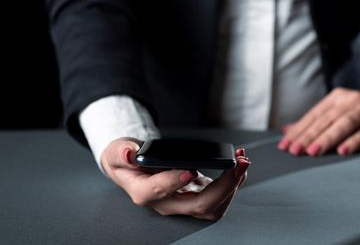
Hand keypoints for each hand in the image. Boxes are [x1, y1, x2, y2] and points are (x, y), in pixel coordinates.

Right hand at [101, 138, 249, 220]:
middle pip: (199, 205)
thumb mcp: (117, 151)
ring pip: (213, 207)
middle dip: (223, 187)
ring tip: (242, 163)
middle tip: (237, 165)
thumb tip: (129, 152)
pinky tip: (238, 164)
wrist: (133, 167)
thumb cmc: (127, 160)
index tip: (191, 170)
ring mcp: (183, 202)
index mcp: (144, 192)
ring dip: (233, 187)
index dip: (176, 182)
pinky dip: (233, 182)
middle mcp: (166, 203)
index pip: (160, 192)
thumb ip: (122, 152)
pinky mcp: (196, 195)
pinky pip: (218, 197)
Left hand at [278, 88, 359, 155]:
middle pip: (326, 119)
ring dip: (327, 138)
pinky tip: (343, 152)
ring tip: (313, 152)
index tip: (284, 146)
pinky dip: (355, 141)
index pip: (314, 115)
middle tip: (294, 151)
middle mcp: (351, 100)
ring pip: (344, 123)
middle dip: (308, 136)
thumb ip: (314, 123)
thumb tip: (286, 131)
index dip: (298, 130)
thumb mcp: (338, 113)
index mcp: (337, 97)